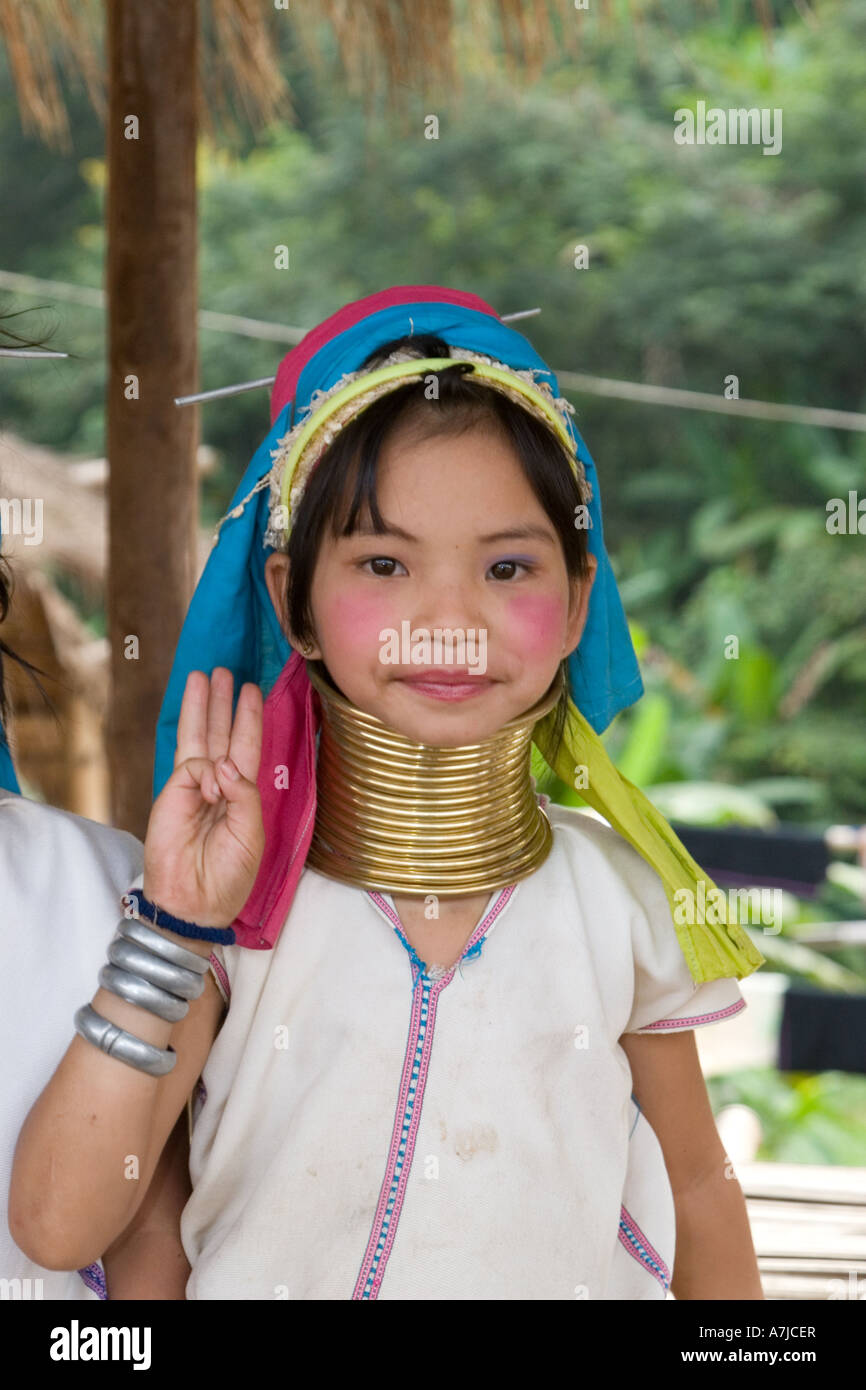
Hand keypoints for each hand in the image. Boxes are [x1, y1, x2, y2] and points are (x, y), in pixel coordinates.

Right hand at [142, 668, 264, 926]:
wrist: (194, 900)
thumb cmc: (229, 874)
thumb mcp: (251, 833)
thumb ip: (243, 794)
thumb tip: (221, 763)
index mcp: (243, 794)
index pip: (247, 747)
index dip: (249, 719)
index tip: (252, 691)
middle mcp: (219, 785)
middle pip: (221, 734)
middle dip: (222, 703)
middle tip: (224, 671)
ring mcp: (194, 787)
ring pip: (199, 738)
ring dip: (202, 707)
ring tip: (202, 676)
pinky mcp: (172, 792)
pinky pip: (192, 765)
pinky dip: (205, 770)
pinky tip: (211, 787)